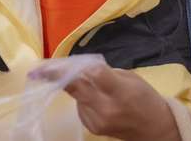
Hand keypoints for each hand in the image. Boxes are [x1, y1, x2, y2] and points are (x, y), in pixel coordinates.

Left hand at [30, 63, 180, 140]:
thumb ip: (105, 72)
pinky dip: (82, 98)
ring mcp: (97, 120)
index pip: (94, 75)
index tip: (61, 62)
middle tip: (36, 71)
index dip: (78, 67)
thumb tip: (80, 67)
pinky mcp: (92, 128)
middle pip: (75, 88)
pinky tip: (95, 98)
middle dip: (55, 77)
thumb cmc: (145, 97)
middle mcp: (106, 108)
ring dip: (75, 86)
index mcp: (120, 91)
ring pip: (76, 96)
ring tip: (87, 82)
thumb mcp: (130, 77)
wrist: (154, 128)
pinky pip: (80, 106)